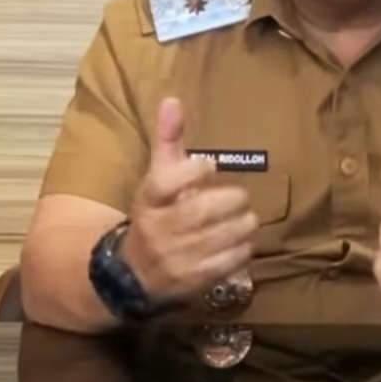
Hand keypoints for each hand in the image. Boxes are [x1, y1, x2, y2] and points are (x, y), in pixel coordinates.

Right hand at [123, 97, 257, 298]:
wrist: (134, 272)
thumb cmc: (156, 213)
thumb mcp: (157, 177)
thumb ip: (168, 140)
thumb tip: (173, 100)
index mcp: (147, 200)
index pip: (164, 182)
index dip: (191, 171)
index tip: (211, 165)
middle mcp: (158, 229)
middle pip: (198, 212)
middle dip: (229, 201)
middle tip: (241, 197)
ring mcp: (174, 258)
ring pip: (217, 238)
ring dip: (242, 225)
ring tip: (247, 218)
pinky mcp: (191, 281)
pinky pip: (226, 263)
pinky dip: (242, 249)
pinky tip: (243, 241)